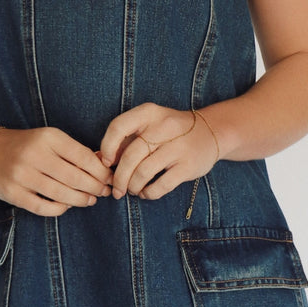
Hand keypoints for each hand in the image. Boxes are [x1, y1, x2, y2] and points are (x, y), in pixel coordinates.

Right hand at [0, 126, 113, 216]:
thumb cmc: (28, 145)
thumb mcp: (51, 140)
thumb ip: (76, 152)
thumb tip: (105, 166)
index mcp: (48, 138)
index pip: (84, 157)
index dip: (101, 172)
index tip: (110, 179)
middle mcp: (34, 155)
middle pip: (75, 177)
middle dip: (95, 188)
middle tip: (104, 192)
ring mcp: (22, 175)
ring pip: (61, 194)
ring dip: (81, 200)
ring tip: (90, 200)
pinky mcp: (13, 193)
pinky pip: (43, 207)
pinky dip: (60, 209)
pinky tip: (67, 206)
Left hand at [98, 103, 219, 200]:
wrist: (211, 132)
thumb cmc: (170, 132)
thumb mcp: (147, 126)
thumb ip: (123, 140)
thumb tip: (97, 159)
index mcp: (149, 113)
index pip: (118, 127)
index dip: (107, 147)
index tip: (107, 163)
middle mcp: (164, 127)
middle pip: (130, 156)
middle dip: (119, 177)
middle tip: (116, 189)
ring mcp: (178, 147)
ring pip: (144, 172)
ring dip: (132, 187)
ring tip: (132, 190)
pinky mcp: (189, 166)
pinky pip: (161, 185)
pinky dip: (149, 193)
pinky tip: (146, 193)